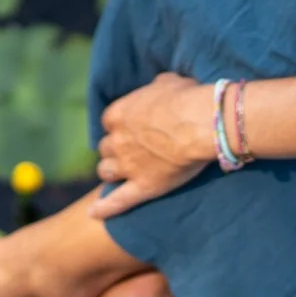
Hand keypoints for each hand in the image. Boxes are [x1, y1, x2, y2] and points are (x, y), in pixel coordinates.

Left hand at [91, 72, 214, 219]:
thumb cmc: (186, 98)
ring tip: (120, 174)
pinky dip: (104, 208)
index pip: (109, 121)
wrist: (200, 122)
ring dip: (112, 172)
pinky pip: (118, 201)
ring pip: (107, 172)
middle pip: (106, 148)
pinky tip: (94, 213)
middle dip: (115, 149)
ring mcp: (127, 166)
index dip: (120, 126)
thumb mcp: (166, 83)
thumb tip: (158, 89)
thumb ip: (154, 89)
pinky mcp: (142, 187)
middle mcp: (117, 140)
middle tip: (130, 151)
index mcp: (119, 114)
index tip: (131, 128)